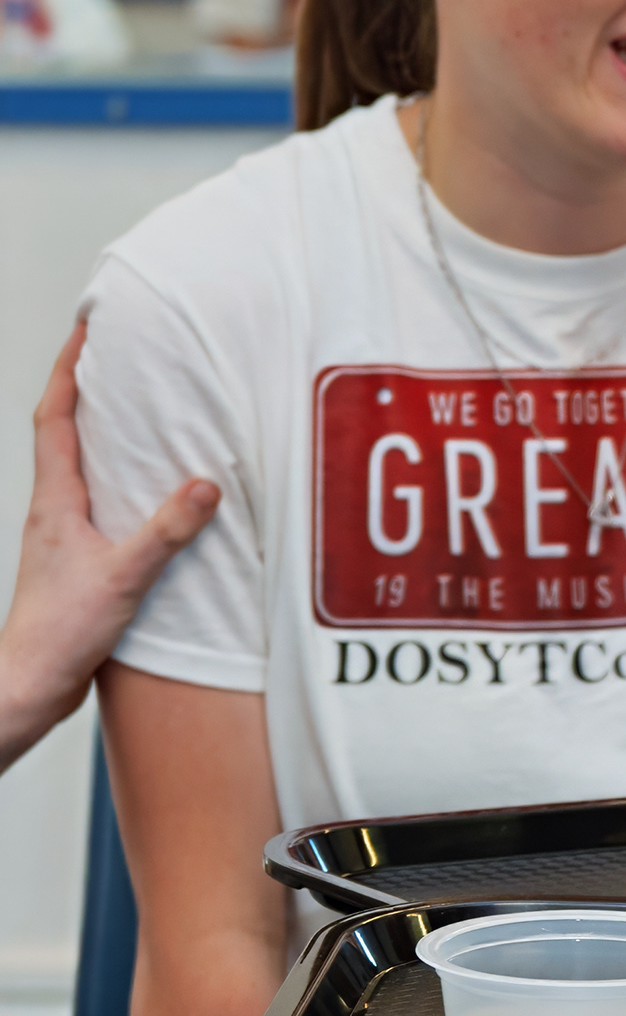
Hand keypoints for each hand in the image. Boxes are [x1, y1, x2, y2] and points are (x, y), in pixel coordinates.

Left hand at [1, 319, 218, 766]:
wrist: (30, 683)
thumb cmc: (60, 633)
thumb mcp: (123, 576)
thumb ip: (166, 530)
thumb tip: (205, 484)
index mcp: (56, 502)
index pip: (54, 419)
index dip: (69, 372)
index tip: (87, 331)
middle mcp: (55, 511)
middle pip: (66, 433)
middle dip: (89, 390)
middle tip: (122, 357)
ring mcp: (65, 535)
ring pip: (83, 468)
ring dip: (106, 435)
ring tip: (144, 411)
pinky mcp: (81, 560)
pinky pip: (103, 503)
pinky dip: (124, 482)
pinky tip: (156, 492)